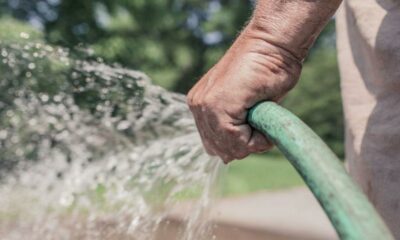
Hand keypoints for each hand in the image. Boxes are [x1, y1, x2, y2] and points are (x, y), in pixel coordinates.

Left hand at [187, 23, 301, 162]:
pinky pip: (237, 141)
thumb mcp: (247, 106)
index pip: (215, 144)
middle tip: (261, 124)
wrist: (272, 44)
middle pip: (219, 150)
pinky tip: (264, 117)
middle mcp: (198, 106)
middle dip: (244, 145)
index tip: (257, 125)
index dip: (240, 144)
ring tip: (263, 118)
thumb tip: (227, 157)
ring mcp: (204, 105)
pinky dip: (257, 139)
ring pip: (228, 148)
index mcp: (201, 105)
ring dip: (251, 142)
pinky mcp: (217, 105)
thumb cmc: (266, 70)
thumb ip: (234, 126)